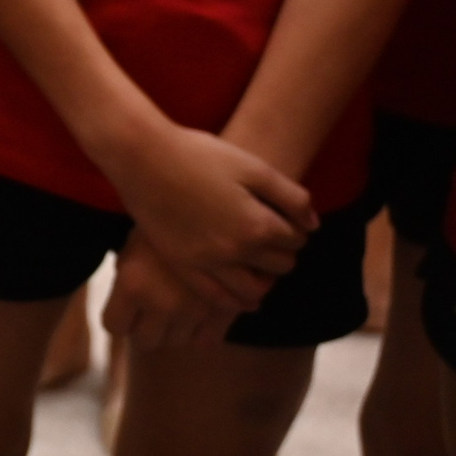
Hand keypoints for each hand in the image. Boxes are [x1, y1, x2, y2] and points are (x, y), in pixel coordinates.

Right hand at [99, 120, 312, 309]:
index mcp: (258, 225)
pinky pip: (217, 299)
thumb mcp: (252, 167)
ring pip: (253, 290)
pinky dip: (236, 301)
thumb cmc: (199, 154)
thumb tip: (312, 225)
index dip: (295, 230)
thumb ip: (290, 196)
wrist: (143, 158)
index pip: (296, 241)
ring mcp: (208, 263)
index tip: (286, 220)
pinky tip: (242, 296)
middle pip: (279, 266)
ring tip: (258, 266)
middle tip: (271, 240)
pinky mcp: (183, 266)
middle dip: (282, 254)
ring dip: (263, 280)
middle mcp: (237, 251)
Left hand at [101, 232, 241, 349]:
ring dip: (173, 329)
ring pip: (175, 341)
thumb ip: (126, 282)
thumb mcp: (132, 247)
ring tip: (176, 304)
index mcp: (132, 284)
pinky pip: (205, 341)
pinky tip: (198, 312)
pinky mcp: (224, 312)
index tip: (124, 309)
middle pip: (145, 340)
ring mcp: (195, 310)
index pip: (114, 326)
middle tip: (150, 309)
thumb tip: (126, 314)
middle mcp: (162, 303)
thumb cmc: (162, 222)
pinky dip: (201, 331)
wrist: (212, 205)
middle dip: (145, 327)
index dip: (118, 317)